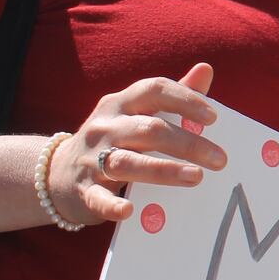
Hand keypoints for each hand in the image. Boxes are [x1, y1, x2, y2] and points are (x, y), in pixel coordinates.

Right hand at [47, 64, 226, 226]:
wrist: (58, 174)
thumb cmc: (114, 139)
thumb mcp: (137, 113)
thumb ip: (172, 96)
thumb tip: (206, 70)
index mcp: (121, 104)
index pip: (153, 91)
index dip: (185, 100)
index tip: (213, 117)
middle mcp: (105, 127)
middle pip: (149, 130)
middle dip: (187, 143)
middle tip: (220, 159)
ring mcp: (91, 159)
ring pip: (128, 162)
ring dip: (164, 170)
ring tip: (196, 177)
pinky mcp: (84, 190)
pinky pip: (98, 197)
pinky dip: (113, 205)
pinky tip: (130, 210)